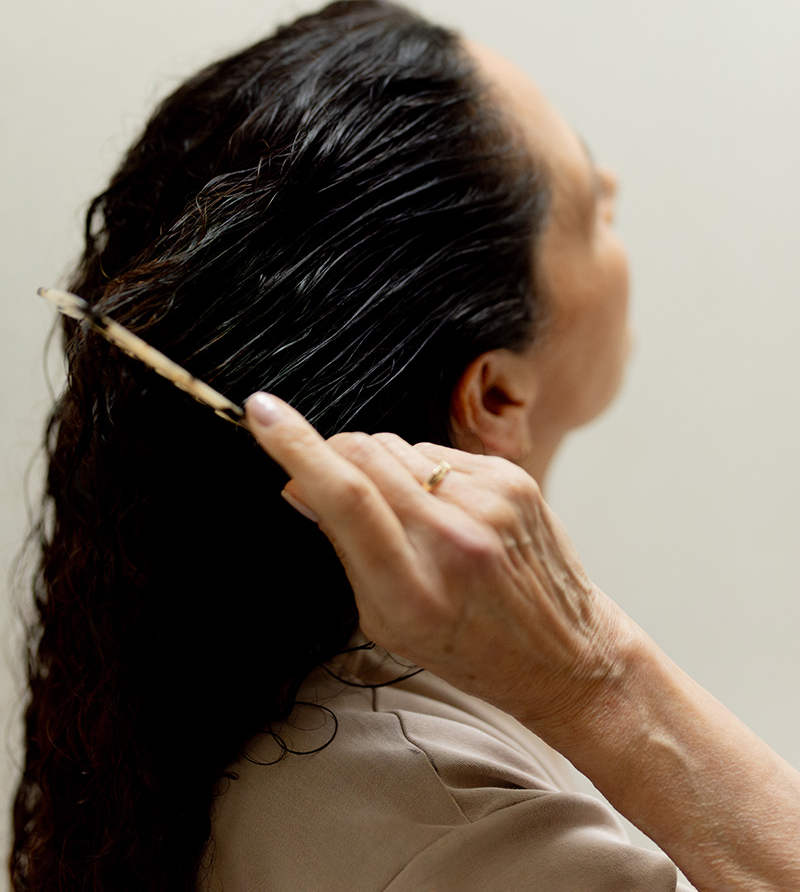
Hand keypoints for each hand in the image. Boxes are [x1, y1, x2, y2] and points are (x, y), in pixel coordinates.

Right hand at [244, 392, 626, 737]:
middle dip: (331, 454)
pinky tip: (441, 509)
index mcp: (412, 589)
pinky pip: (439, 452)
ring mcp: (490, 503)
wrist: (567, 654)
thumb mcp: (386, 622)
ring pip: (399, 447)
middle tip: (325, 478)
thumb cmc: (466, 647)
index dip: (295, 447)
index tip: (261, 412)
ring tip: (402, 515)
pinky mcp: (514, 479)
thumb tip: (301, 483)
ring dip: (380, 468)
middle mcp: (454, 539)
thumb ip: (345, 548)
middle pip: (366, 455)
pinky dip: (422, 471)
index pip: (345, 496)